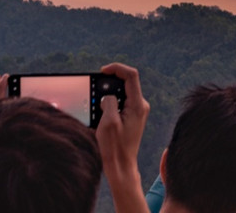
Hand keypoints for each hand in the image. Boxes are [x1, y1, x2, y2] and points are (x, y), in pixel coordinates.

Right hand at [97, 63, 149, 212]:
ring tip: (96, 105)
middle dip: (109, 83)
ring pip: (122, 93)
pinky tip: (99, 113)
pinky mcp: (131, 117)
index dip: (117, 68)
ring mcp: (137, 111)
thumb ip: (109, 102)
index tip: (102, 70)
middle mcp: (140, 106)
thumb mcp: (108, 122)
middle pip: (126, 83)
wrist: (121, 167)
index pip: (131, 76)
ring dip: (108, 95)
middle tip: (95, 90)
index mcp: (138, 105)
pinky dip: (109, 104)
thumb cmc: (115, 147)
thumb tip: (108, 96)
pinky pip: (120, 103)